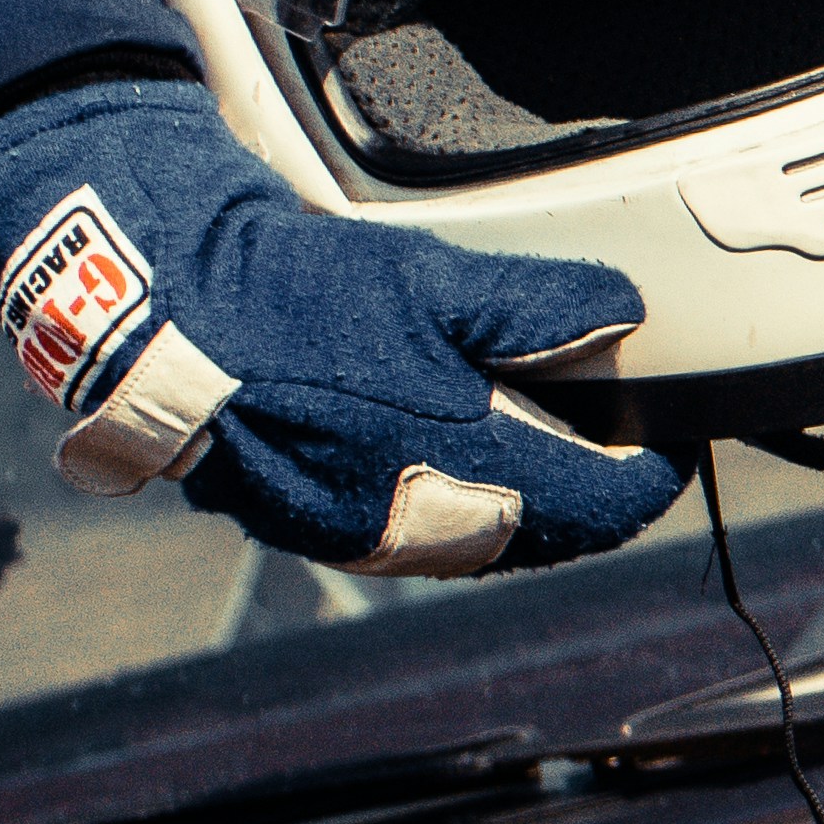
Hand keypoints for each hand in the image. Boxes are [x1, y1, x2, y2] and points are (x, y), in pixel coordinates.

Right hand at [0, 79, 685, 576]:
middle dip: (590, 493)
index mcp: (454, 468)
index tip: (668, 438)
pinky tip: (446, 449)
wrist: (155, 310)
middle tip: (617, 436)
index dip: (649, 476)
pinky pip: (408, 534)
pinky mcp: (303, 524)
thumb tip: (621, 315)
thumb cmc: (290, 290)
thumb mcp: (428, 280)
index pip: (600, 507)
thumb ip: (535, 307)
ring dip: (521, 502)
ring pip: (476, 542)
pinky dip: (450, 500)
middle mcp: (407, 524)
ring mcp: (351, 533)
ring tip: (542, 441)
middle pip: (543, 536)